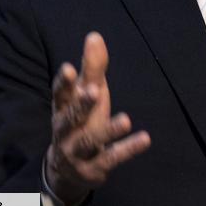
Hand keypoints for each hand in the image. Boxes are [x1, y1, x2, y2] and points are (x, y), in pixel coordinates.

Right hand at [45, 32, 150, 205]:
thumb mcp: (85, 94)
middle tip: (93, 90)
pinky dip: (128, 148)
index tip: (69, 68)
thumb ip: (92, 68)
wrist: (67, 170)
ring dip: (107, 130)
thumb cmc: (81, 119)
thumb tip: (94, 35)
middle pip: (72, 117)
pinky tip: (145, 138)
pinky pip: (112, 157)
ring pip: (90, 140)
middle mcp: (66, 130)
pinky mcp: (95, 167)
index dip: (64, 83)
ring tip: (126, 120)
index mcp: (63, 109)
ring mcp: (78, 151)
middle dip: (82, 104)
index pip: (60, 95)